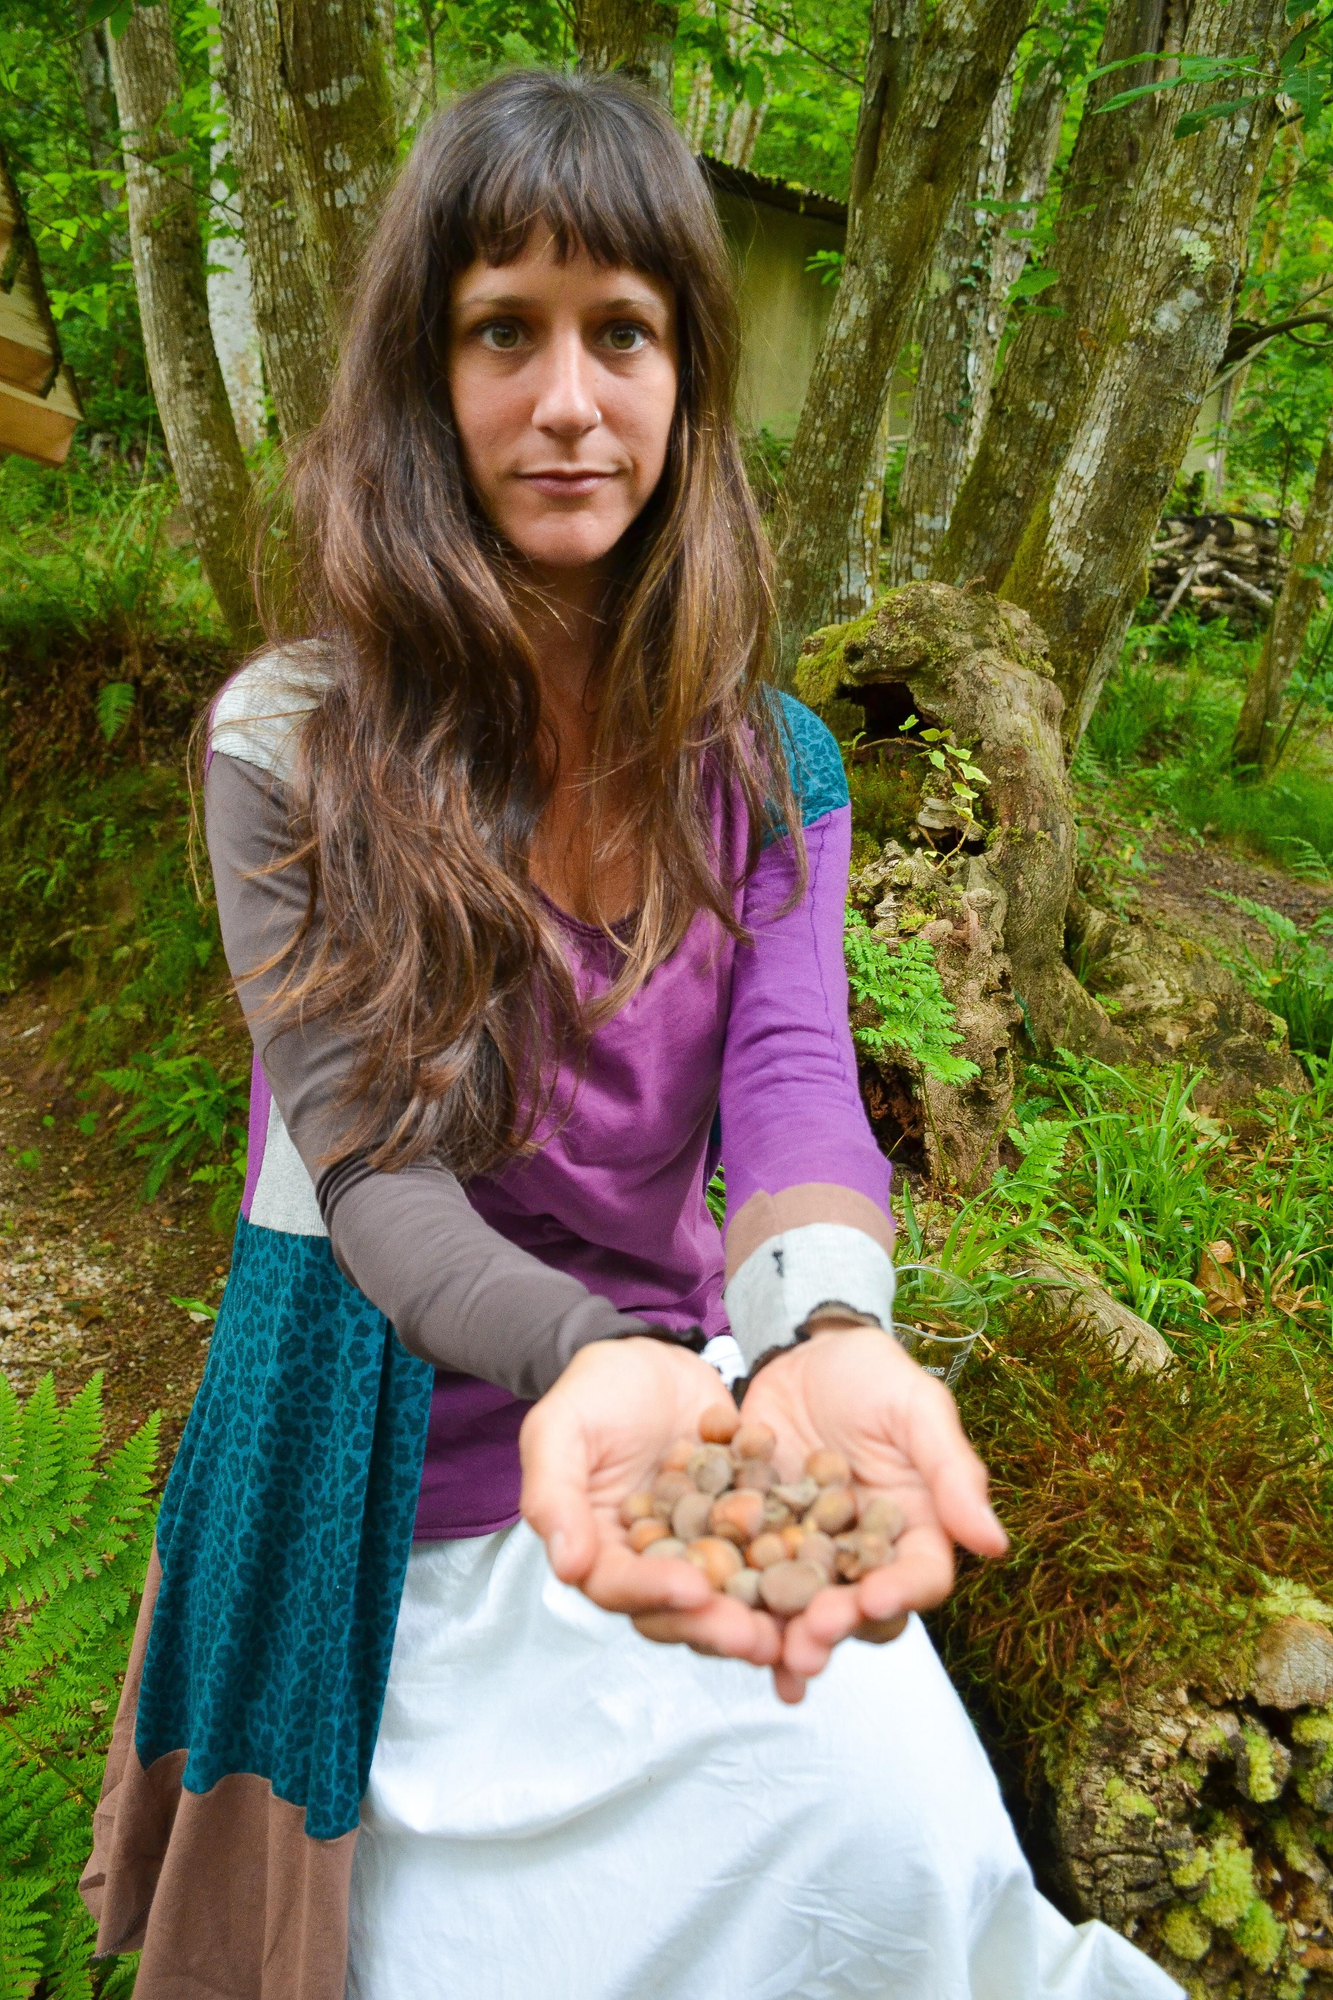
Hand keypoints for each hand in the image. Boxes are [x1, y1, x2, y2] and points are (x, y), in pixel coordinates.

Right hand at [520, 1338, 787, 1681]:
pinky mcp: (745, 1525)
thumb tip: (567, 1566)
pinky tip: (832, 1572)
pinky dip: (797, 1567)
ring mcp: (702, 1548)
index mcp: (600, 1551)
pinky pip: (772, 1552)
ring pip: (731, 1594)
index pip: (621, 1587)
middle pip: (680, 1609)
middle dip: (718, 1625)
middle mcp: (653, 1562)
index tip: (693, 1590)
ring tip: (800, 1624)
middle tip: (758, 1636)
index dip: (654, 1593)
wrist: (649, 1355)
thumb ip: (555, 1495)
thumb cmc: (593, 1392)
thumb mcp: (559, 1430)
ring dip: (763, 1613)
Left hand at [739, 1326, 1007, 1687]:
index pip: (919, 1576)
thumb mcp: (918, 1409)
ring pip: (799, 1606)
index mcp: (915, 1529)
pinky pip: (743, 1575)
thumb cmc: (875, 1375)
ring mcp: (806, 1552)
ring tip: (761, 1651)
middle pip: (856, 1608)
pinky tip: (706, 1618)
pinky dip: (728, 1600)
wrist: (803, 1350)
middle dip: (831, 1629)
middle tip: (804, 1646)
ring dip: (781, 1635)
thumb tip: (995, 1544)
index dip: (899, 1594)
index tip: (874, 1601)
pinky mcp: (756, 1540)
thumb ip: (952, 1472)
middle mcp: (863, 1554)